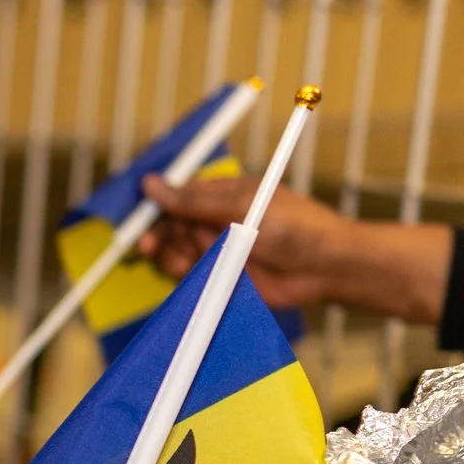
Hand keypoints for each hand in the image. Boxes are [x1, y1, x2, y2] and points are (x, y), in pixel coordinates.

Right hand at [136, 173, 451, 325]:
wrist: (324, 269)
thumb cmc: (294, 227)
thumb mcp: (241, 206)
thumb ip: (194, 200)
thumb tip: (152, 184)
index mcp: (221, 194)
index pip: (176, 195)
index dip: (155, 207)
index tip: (138, 219)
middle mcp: (215, 221)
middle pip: (169, 226)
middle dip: (158, 236)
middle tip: (150, 246)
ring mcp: (217, 250)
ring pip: (174, 253)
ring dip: (173, 258)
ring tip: (188, 262)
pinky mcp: (220, 278)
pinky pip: (188, 278)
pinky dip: (186, 278)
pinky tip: (197, 275)